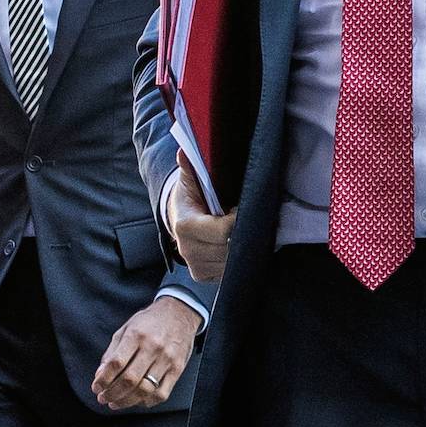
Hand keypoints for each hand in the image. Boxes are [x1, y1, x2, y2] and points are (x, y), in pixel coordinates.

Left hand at [91, 297, 200, 409]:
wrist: (181, 313)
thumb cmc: (150, 322)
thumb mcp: (127, 328)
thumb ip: (112, 352)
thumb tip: (100, 376)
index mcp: (136, 335)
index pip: (116, 363)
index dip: (103, 379)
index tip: (96, 387)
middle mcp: (153, 347)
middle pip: (129, 379)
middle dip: (112, 393)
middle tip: (103, 398)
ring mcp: (167, 359)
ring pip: (145, 389)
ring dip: (126, 401)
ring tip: (115, 402)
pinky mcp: (178, 368)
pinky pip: (162, 393)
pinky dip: (147, 401)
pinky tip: (137, 400)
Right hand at [169, 154, 235, 282]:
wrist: (177, 220)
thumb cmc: (189, 198)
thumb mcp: (189, 180)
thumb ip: (189, 167)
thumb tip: (185, 151)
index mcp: (185, 227)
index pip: (223, 230)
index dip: (238, 219)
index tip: (242, 208)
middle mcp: (188, 250)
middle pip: (230, 247)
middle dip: (242, 233)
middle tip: (248, 218)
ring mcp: (196, 266)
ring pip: (232, 261)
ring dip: (242, 247)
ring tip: (242, 231)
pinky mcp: (203, 275)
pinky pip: (228, 271)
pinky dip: (236, 258)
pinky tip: (236, 244)